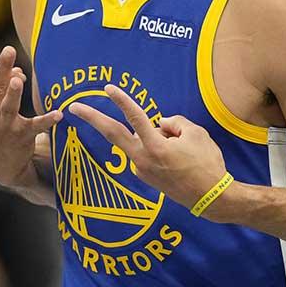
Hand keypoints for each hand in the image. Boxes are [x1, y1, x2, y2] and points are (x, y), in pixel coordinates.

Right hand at [0, 47, 61, 187]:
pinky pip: (36, 126)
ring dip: (13, 93)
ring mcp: (3, 127)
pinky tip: (58, 114)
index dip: (3, 70)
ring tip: (17, 80)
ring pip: (8, 106)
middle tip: (9, 50)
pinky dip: (47, 120)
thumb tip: (16, 72)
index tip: (17, 71)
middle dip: (2, 68)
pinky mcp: (21, 137)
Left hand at [68, 84, 228, 212]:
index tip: (108, 88)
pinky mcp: (145, 177)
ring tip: (185, 151)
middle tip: (74, 107)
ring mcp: (142, 170)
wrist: (211, 198)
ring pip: (141, 141)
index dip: (122, 101)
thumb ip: (174, 122)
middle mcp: (142, 159)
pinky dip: (160, 148)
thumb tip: (159, 123)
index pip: (135, 117)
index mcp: (155, 147)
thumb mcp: (196, 133)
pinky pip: (148, 152)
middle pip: (113, 134)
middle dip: (92, 119)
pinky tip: (180, 160)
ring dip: (156, 137)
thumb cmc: (207, 164)